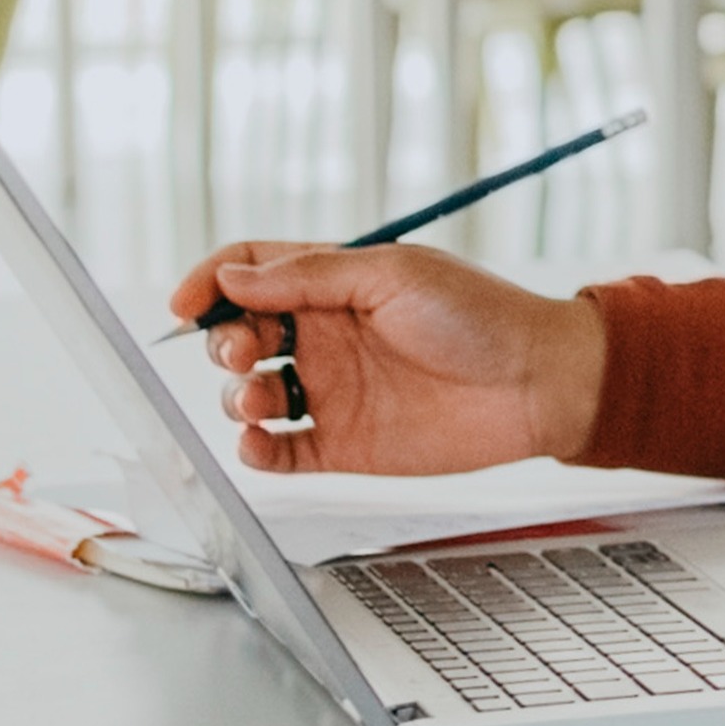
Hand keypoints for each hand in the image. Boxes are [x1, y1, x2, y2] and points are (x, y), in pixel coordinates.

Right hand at [166, 242, 605, 473]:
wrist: (540, 381)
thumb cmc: (481, 315)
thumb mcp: (393, 274)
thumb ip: (309, 276)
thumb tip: (232, 275)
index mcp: (333, 284)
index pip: (250, 272)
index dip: (209, 282)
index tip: (185, 304)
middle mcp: (324, 337)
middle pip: (239, 334)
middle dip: (222, 342)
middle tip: (241, 352)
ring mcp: (330, 391)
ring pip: (247, 395)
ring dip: (234, 397)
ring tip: (259, 398)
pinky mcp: (343, 444)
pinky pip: (278, 453)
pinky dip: (254, 451)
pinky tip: (259, 443)